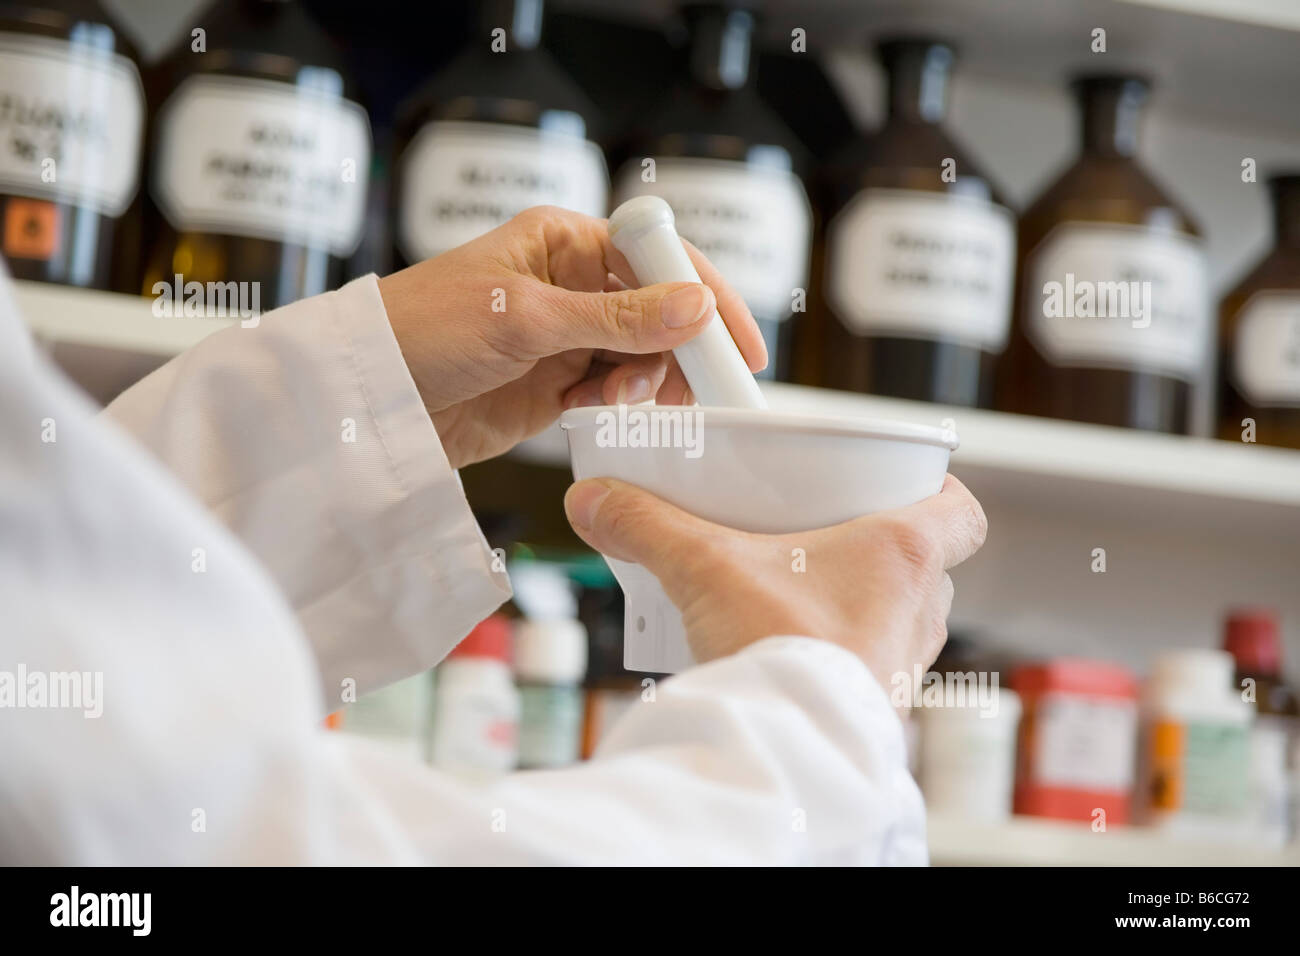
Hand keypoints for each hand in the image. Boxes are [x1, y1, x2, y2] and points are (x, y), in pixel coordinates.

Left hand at [377, 205, 765, 469]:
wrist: (367, 397)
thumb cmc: (423, 330)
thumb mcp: (525, 318)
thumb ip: (616, 317)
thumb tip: (697, 306)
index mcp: (562, 241)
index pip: (656, 257)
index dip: (705, 293)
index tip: (739, 341)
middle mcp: (570, 284)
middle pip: (658, 310)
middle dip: (681, 346)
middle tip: (699, 386)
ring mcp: (564, 336)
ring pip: (641, 354)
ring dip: (650, 377)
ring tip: (630, 396)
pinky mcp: (553, 384)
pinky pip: (611, 388)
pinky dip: (623, 401)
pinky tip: (611, 406)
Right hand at [562, 474, 987, 695]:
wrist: (787, 747)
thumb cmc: (781, 646)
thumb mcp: (704, 567)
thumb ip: (647, 526)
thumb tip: (596, 501)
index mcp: (903, 554)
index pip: (963, 513)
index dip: (939, 492)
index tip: (900, 485)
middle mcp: (918, 610)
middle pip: (928, 565)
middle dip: (882, 551)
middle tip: (829, 538)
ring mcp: (902, 666)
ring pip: (903, 619)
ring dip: (864, 606)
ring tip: (802, 596)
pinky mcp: (874, 708)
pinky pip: (870, 668)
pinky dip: (840, 654)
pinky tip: (788, 651)